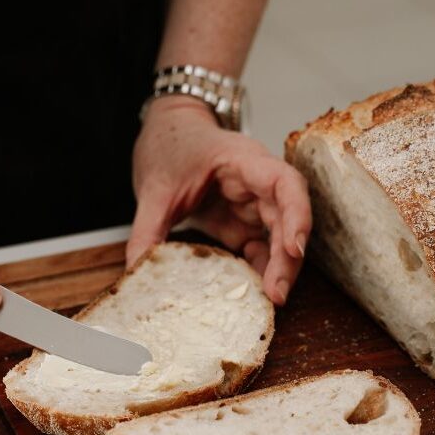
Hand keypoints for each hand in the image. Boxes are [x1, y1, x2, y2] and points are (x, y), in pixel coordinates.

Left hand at [127, 96, 310, 303]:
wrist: (168, 134)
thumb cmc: (171, 145)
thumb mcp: (154, 189)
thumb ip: (147, 230)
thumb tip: (138, 269)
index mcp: (242, 161)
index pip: (284, 183)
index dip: (297, 215)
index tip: (293, 248)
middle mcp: (258, 183)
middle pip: (288, 218)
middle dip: (287, 257)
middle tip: (276, 294)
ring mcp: (254, 204)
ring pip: (280, 237)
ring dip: (280, 268)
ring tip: (271, 299)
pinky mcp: (245, 223)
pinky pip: (262, 248)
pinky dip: (263, 270)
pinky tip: (255, 292)